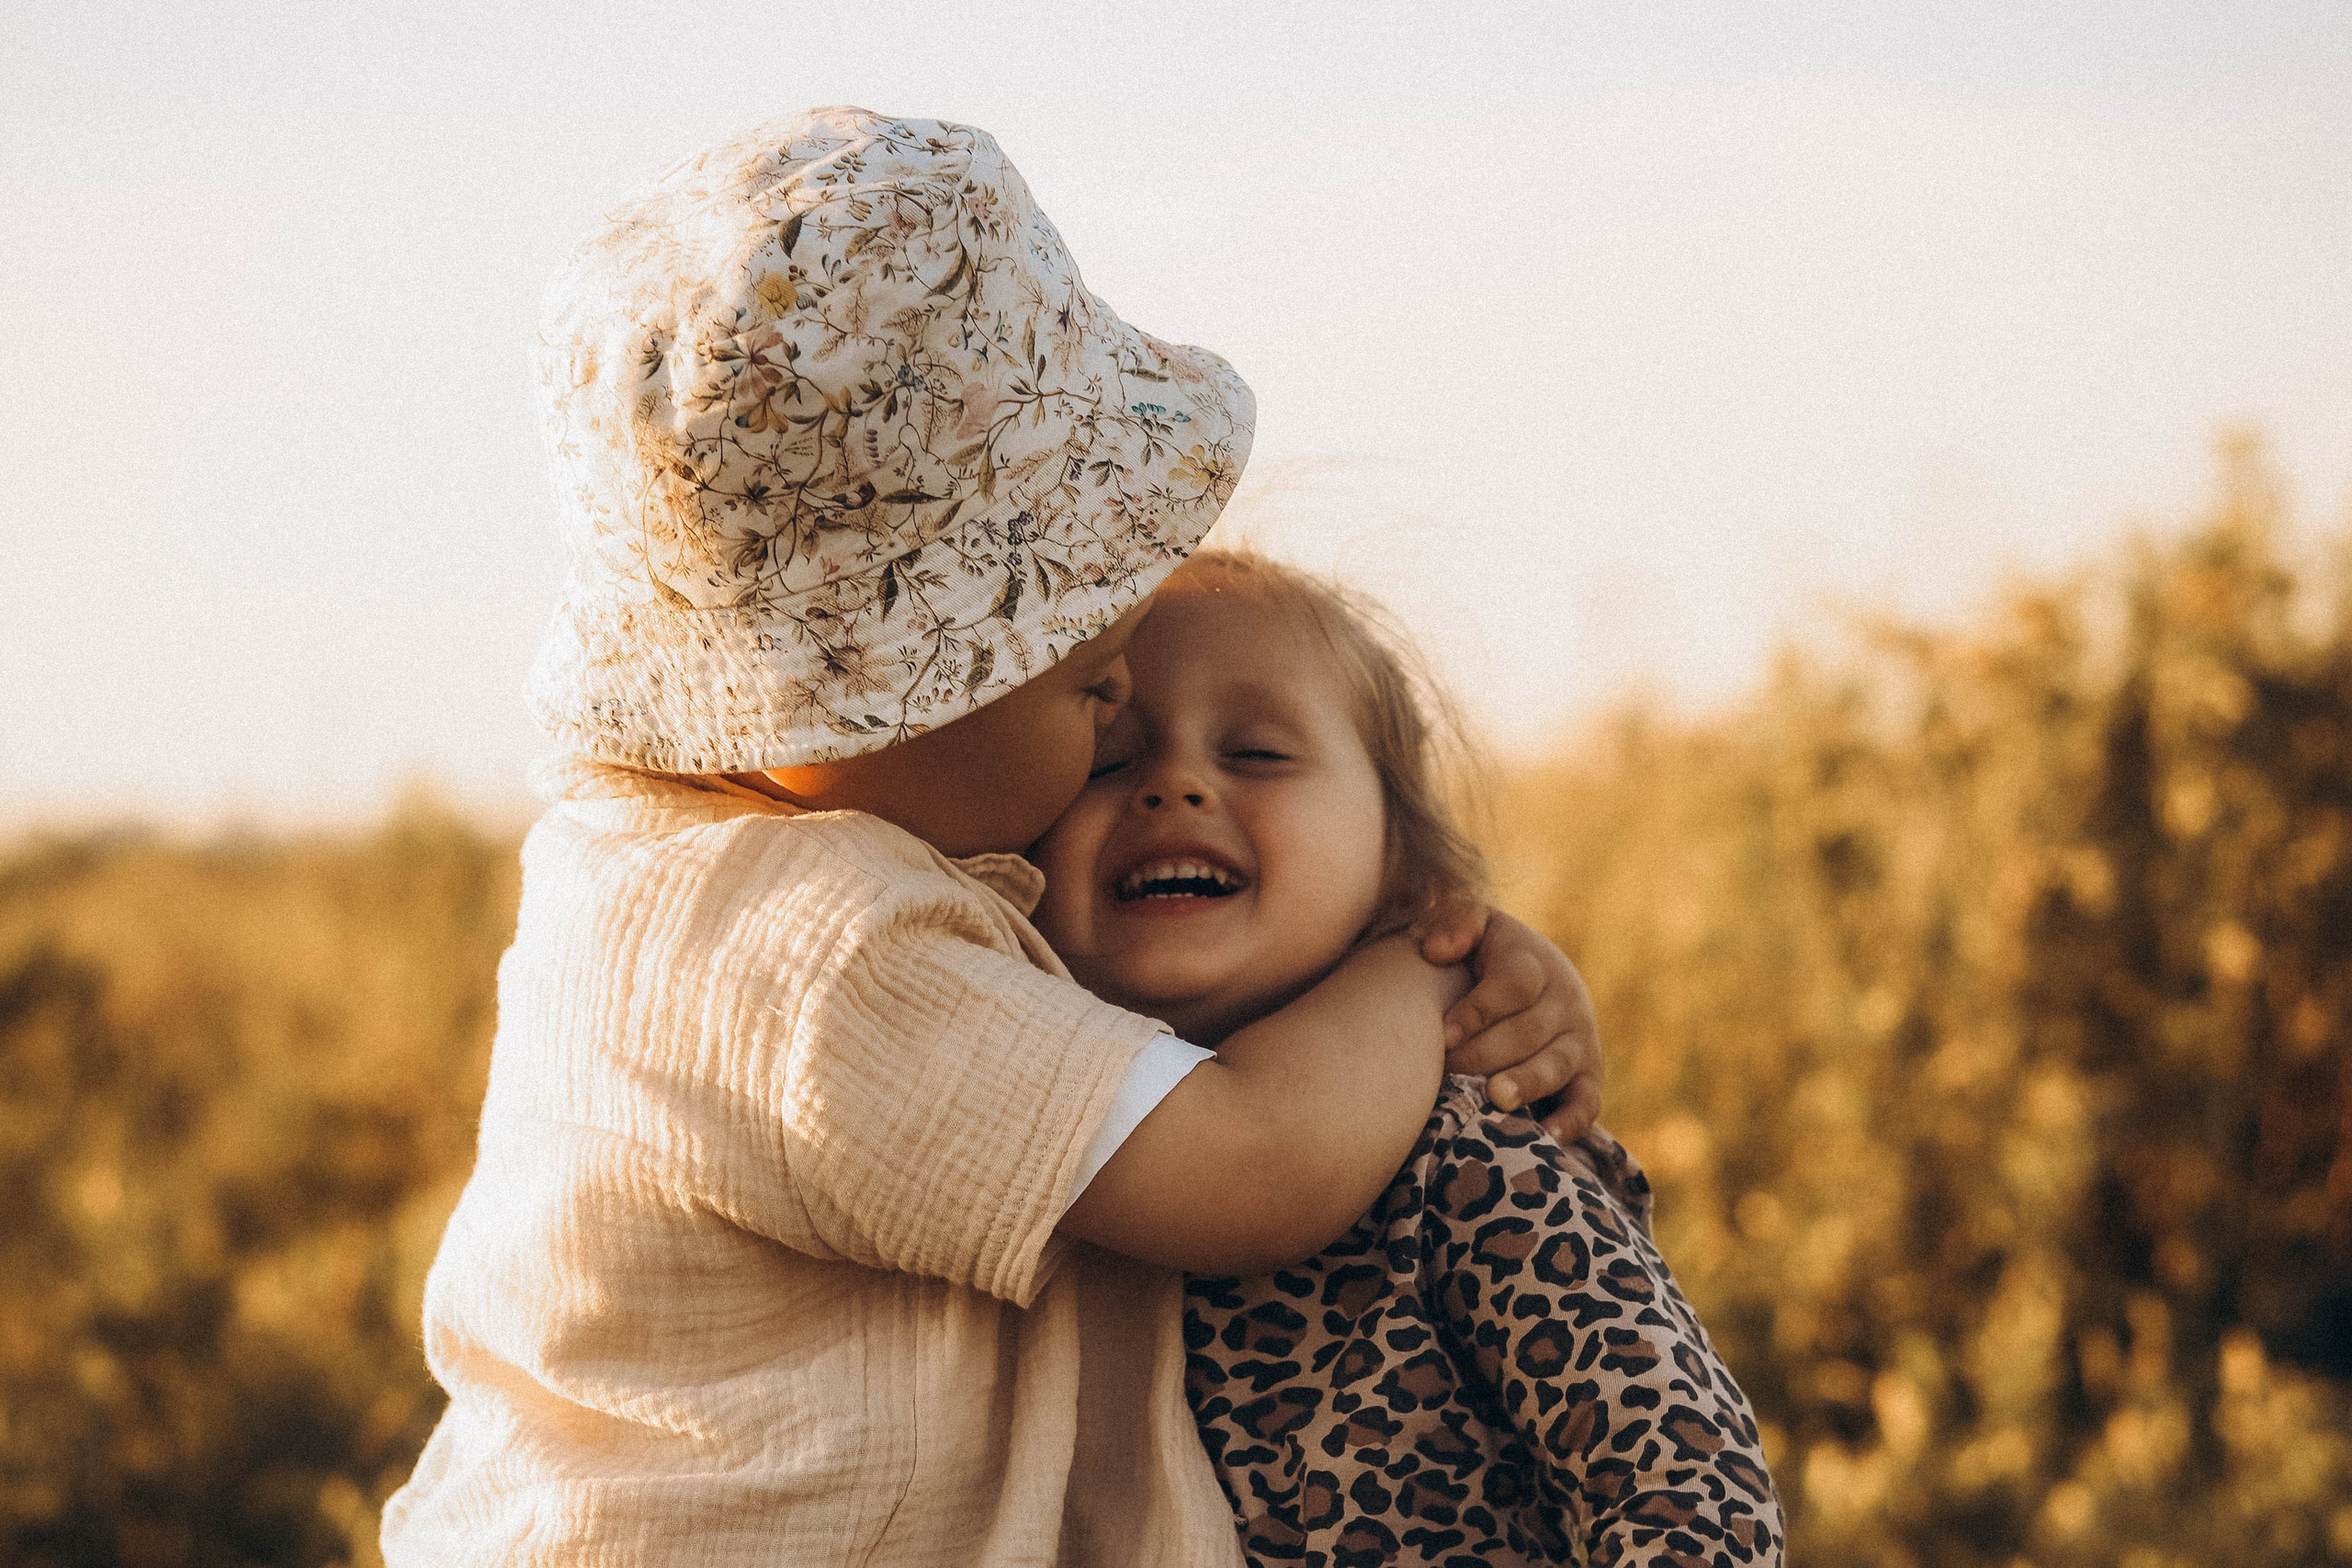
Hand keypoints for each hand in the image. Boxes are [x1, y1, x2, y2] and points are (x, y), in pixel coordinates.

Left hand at [1413, 903, 1603, 1141]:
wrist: (1538, 978)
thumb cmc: (1487, 954)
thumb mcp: (1474, 924)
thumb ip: (1456, 922)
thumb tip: (1435, 948)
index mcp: (1534, 963)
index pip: (1514, 985)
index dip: (1479, 1011)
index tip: (1443, 1035)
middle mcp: (1564, 1001)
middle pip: (1530, 1031)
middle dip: (1487, 1054)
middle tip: (1449, 1073)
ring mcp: (1580, 1040)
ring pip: (1556, 1066)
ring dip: (1527, 1084)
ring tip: (1495, 1098)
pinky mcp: (1588, 1076)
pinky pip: (1587, 1102)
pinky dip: (1571, 1122)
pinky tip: (1547, 1138)